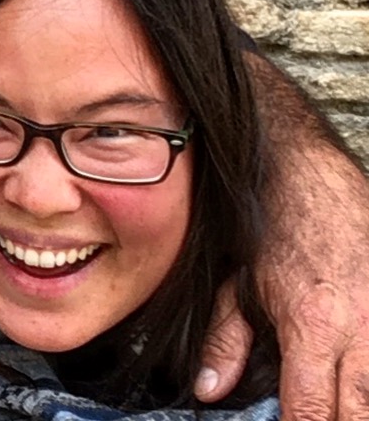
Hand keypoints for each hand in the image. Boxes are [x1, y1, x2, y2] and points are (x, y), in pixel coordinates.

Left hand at [197, 147, 368, 419]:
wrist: (303, 166)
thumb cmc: (266, 222)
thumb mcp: (235, 281)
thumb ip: (224, 341)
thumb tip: (208, 391)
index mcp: (312, 326)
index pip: (314, 411)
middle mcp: (361, 326)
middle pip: (361, 411)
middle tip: (318, 416)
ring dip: (362, 401)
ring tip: (339, 404)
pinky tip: (360, 379)